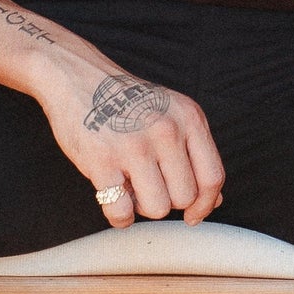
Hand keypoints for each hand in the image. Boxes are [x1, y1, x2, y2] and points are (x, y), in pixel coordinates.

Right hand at [43, 66, 223, 225]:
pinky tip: (113, 199)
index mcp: (189, 118)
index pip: (212, 176)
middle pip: (184, 197)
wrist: (79, 76)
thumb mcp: (172, 114)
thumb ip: (194, 153)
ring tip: (130, 186)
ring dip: (142, 207)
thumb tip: (214, 200)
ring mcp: (134, 145)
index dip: (205, 204)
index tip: (193, 216)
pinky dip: (119, 216)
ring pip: (157, 208)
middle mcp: (166, 130)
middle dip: (168, 201)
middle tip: (149, 185)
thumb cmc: (128, 102)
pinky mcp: (102, 160)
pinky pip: (121, 211)